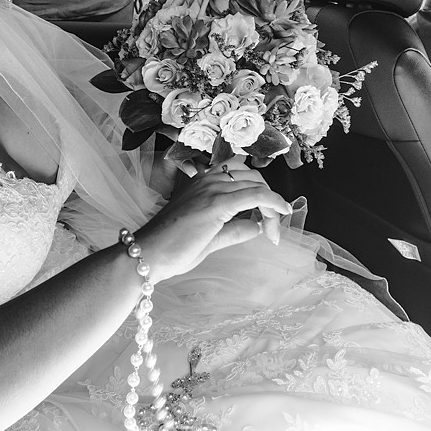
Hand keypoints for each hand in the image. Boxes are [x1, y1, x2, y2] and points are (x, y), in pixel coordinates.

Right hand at [135, 159, 291, 282]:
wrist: (148, 254)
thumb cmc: (171, 248)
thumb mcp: (210, 237)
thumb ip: (234, 230)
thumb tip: (256, 227)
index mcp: (202, 182)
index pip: (242, 176)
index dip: (261, 194)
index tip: (269, 220)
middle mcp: (208, 179)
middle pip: (254, 178)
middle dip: (270, 200)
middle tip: (275, 227)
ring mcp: (212, 188)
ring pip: (258, 186)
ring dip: (273, 207)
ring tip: (275, 230)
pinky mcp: (217, 203)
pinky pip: (256, 195)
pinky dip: (274, 202)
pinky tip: (282, 213)